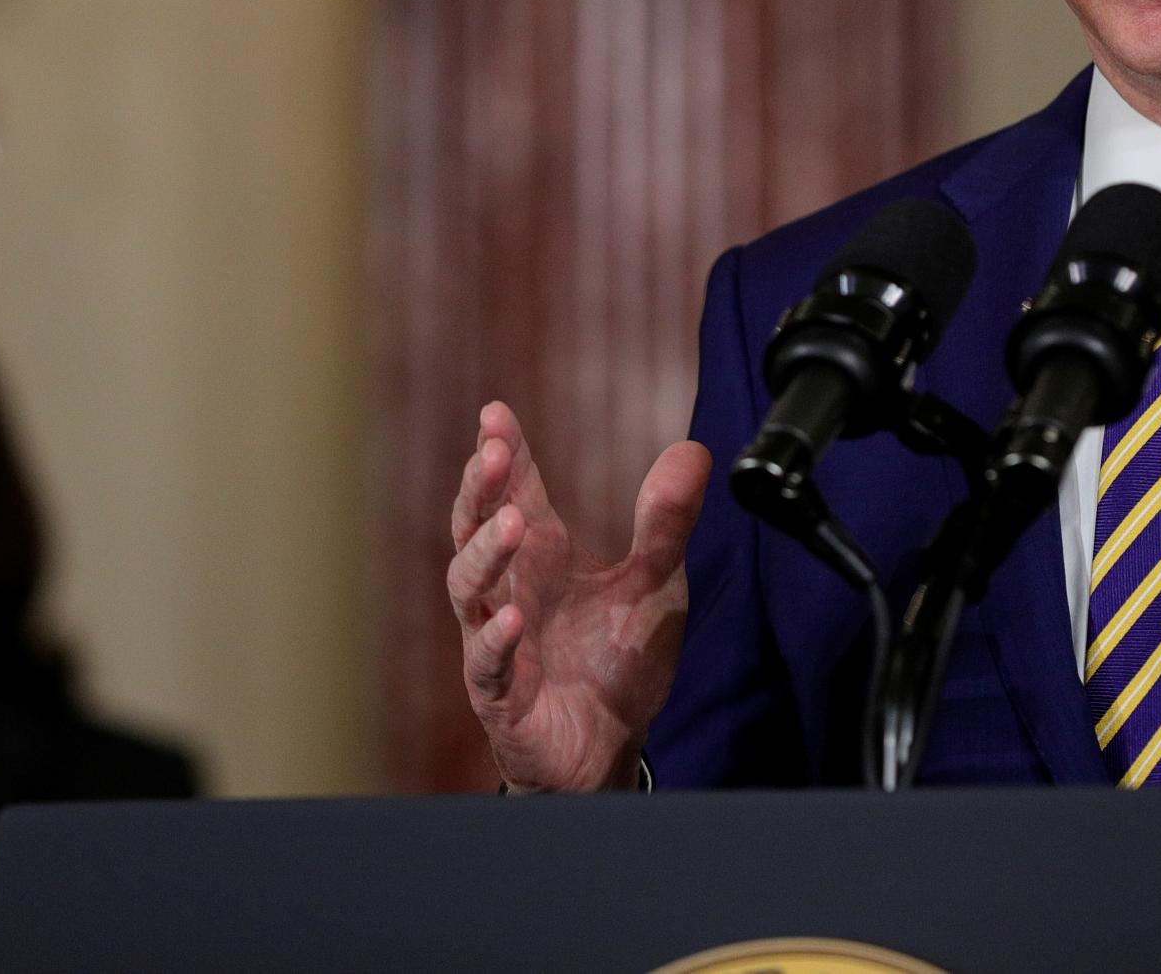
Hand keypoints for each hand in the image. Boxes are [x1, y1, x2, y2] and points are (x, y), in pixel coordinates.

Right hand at [447, 402, 710, 791]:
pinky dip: (495, 640)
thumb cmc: (619, 658)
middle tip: (496, 452)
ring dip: (485, 553)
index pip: (515, 492)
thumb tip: (693, 449)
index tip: (495, 413)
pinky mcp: (500, 694)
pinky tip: (511, 619)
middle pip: (476, 527)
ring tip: (512, 522)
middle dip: (481, 488)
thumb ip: (667, 521)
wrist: (611, 746)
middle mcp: (511, 589)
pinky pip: (487, 664)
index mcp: (544, 555)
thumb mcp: (657, 581)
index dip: (503, 452)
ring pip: (467, 587)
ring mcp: (497, 639)